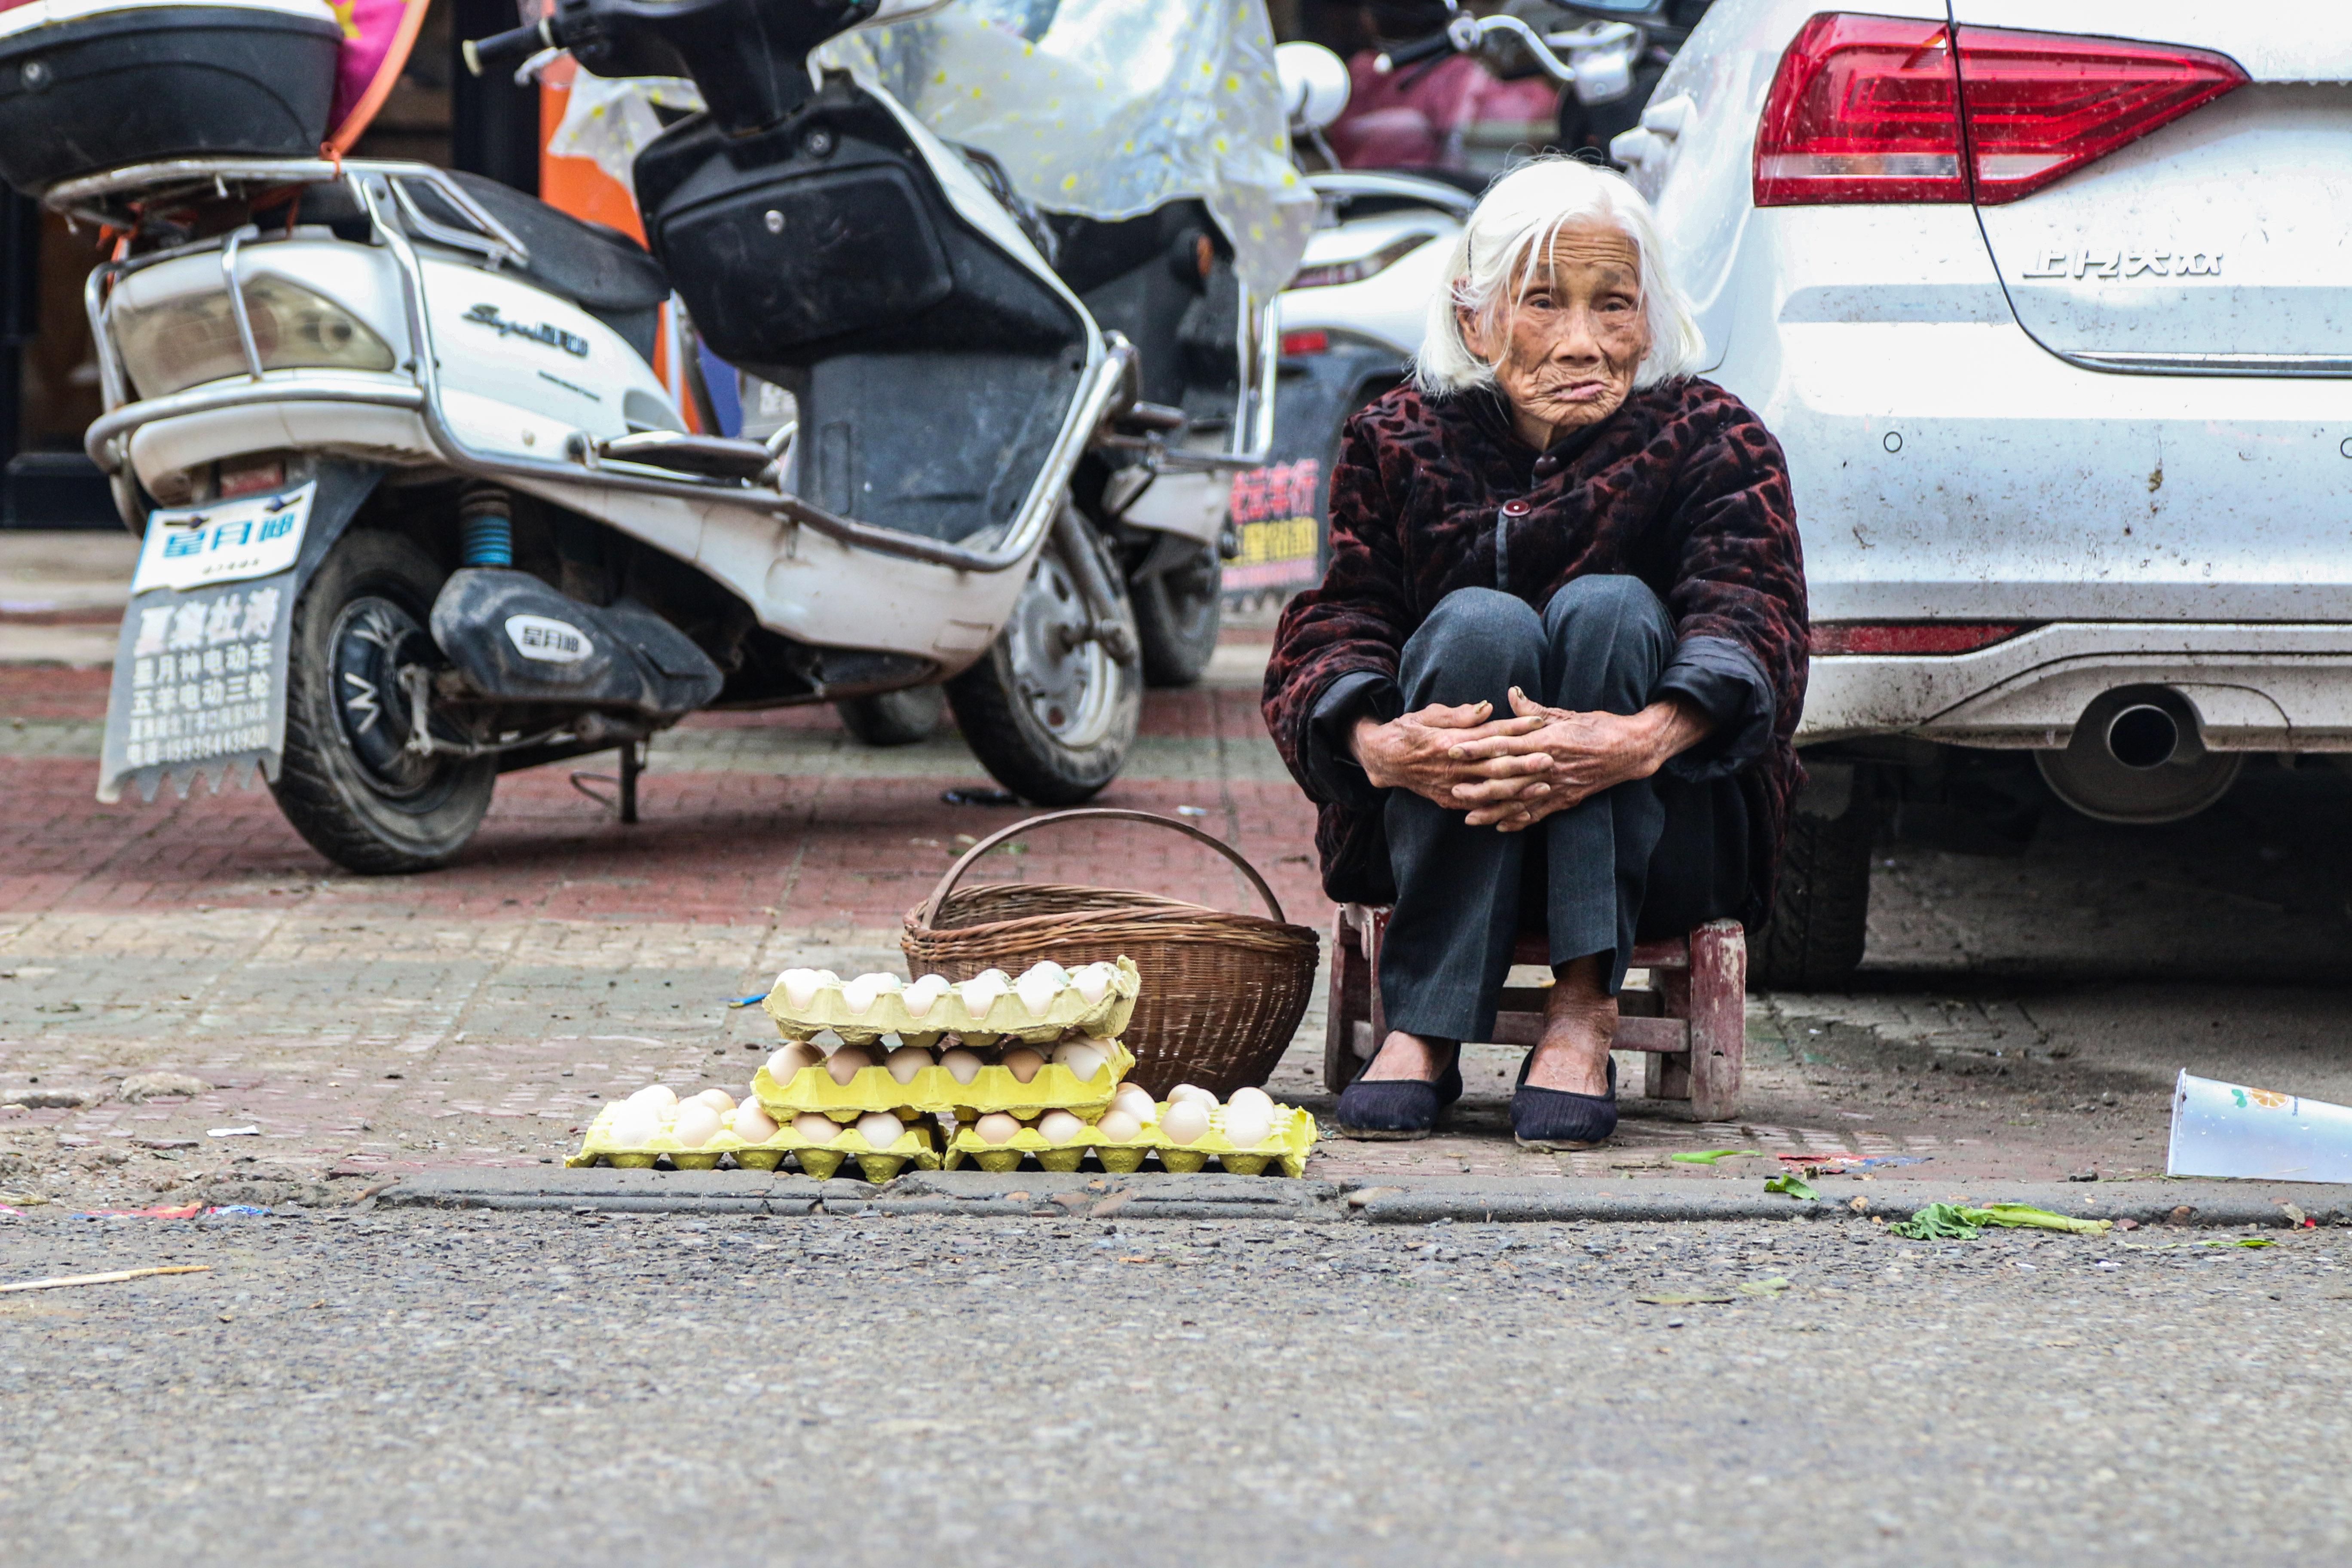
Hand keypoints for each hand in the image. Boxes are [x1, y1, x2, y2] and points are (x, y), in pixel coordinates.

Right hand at [1349, 700, 1549, 809]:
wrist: (1383, 760)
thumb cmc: (1408, 731)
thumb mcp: (1428, 715)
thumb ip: (1459, 715)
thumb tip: (1487, 707)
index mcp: (1449, 742)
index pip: (1489, 734)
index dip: (1515, 728)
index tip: (1539, 722)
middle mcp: (1452, 766)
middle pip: (1494, 765)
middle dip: (1524, 762)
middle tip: (1551, 758)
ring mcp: (1451, 787)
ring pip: (1491, 790)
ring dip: (1518, 790)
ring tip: (1544, 786)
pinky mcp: (1450, 800)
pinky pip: (1480, 808)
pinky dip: (1501, 811)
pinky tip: (1523, 812)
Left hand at [1443, 688, 1712, 830]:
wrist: (1631, 749)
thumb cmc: (1598, 727)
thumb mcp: (1565, 714)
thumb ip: (1534, 709)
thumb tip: (1510, 693)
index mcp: (1547, 739)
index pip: (1505, 744)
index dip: (1478, 747)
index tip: (1455, 748)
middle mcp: (1550, 765)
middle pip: (1508, 777)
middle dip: (1479, 785)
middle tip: (1453, 788)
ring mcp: (1559, 786)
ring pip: (1520, 801)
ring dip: (1493, 809)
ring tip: (1469, 816)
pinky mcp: (1567, 799)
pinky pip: (1539, 813)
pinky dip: (1519, 821)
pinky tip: (1500, 827)